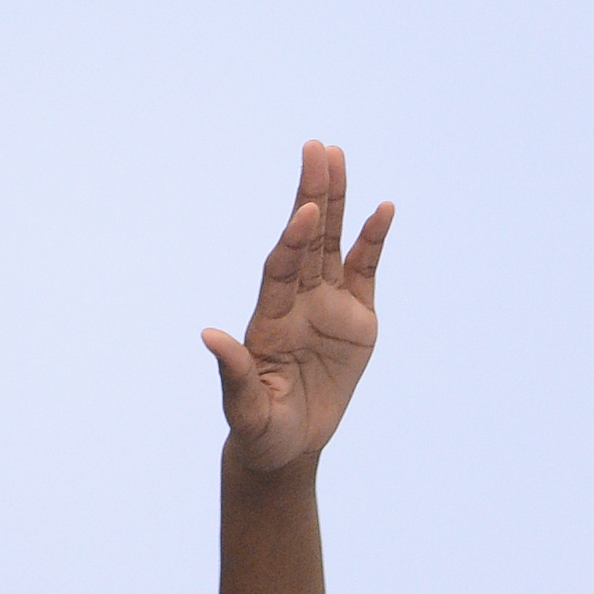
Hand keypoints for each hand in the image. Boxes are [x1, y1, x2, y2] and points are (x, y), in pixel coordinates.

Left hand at [209, 139, 388, 477]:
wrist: (287, 444)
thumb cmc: (261, 429)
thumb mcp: (246, 408)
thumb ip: (234, 373)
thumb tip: (209, 335)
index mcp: (269, 319)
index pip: (281, 269)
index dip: (293, 240)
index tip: (304, 211)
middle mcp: (296, 301)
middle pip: (306, 238)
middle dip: (312, 194)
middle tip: (318, 149)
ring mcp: (327, 304)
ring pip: (333, 242)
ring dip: (337, 200)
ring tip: (337, 155)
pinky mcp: (356, 316)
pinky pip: (366, 269)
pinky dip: (375, 240)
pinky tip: (383, 208)